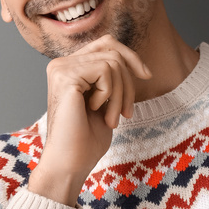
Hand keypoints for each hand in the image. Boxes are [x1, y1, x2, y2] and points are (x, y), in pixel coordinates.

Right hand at [30, 33, 152, 196]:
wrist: (70, 164)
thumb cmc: (86, 141)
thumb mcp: (106, 103)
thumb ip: (111, 80)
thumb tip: (133, 61)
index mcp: (69, 69)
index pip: (106, 44)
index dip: (130, 57)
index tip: (147, 76)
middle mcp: (61, 64)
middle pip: (112, 49)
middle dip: (128, 82)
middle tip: (126, 112)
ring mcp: (61, 68)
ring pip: (112, 61)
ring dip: (121, 94)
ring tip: (113, 118)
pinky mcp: (65, 75)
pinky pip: (105, 70)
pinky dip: (110, 94)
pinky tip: (96, 112)